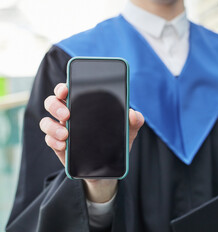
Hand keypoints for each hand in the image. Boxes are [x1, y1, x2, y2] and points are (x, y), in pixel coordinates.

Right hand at [40, 83, 143, 202]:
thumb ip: (135, 120)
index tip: (66, 89)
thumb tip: (133, 113)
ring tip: (66, 134)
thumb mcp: (129, 131)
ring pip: (46, 122)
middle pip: (52, 102)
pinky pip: (49, 140)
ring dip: (52, 126)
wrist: (110, 166)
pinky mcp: (59, 146)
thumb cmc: (117, 142)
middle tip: (67, 114)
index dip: (63, 87)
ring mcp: (62, 130)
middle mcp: (70, 115)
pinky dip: (54, 141)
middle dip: (55, 105)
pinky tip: (64, 146)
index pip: (68, 91)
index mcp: (84, 106)